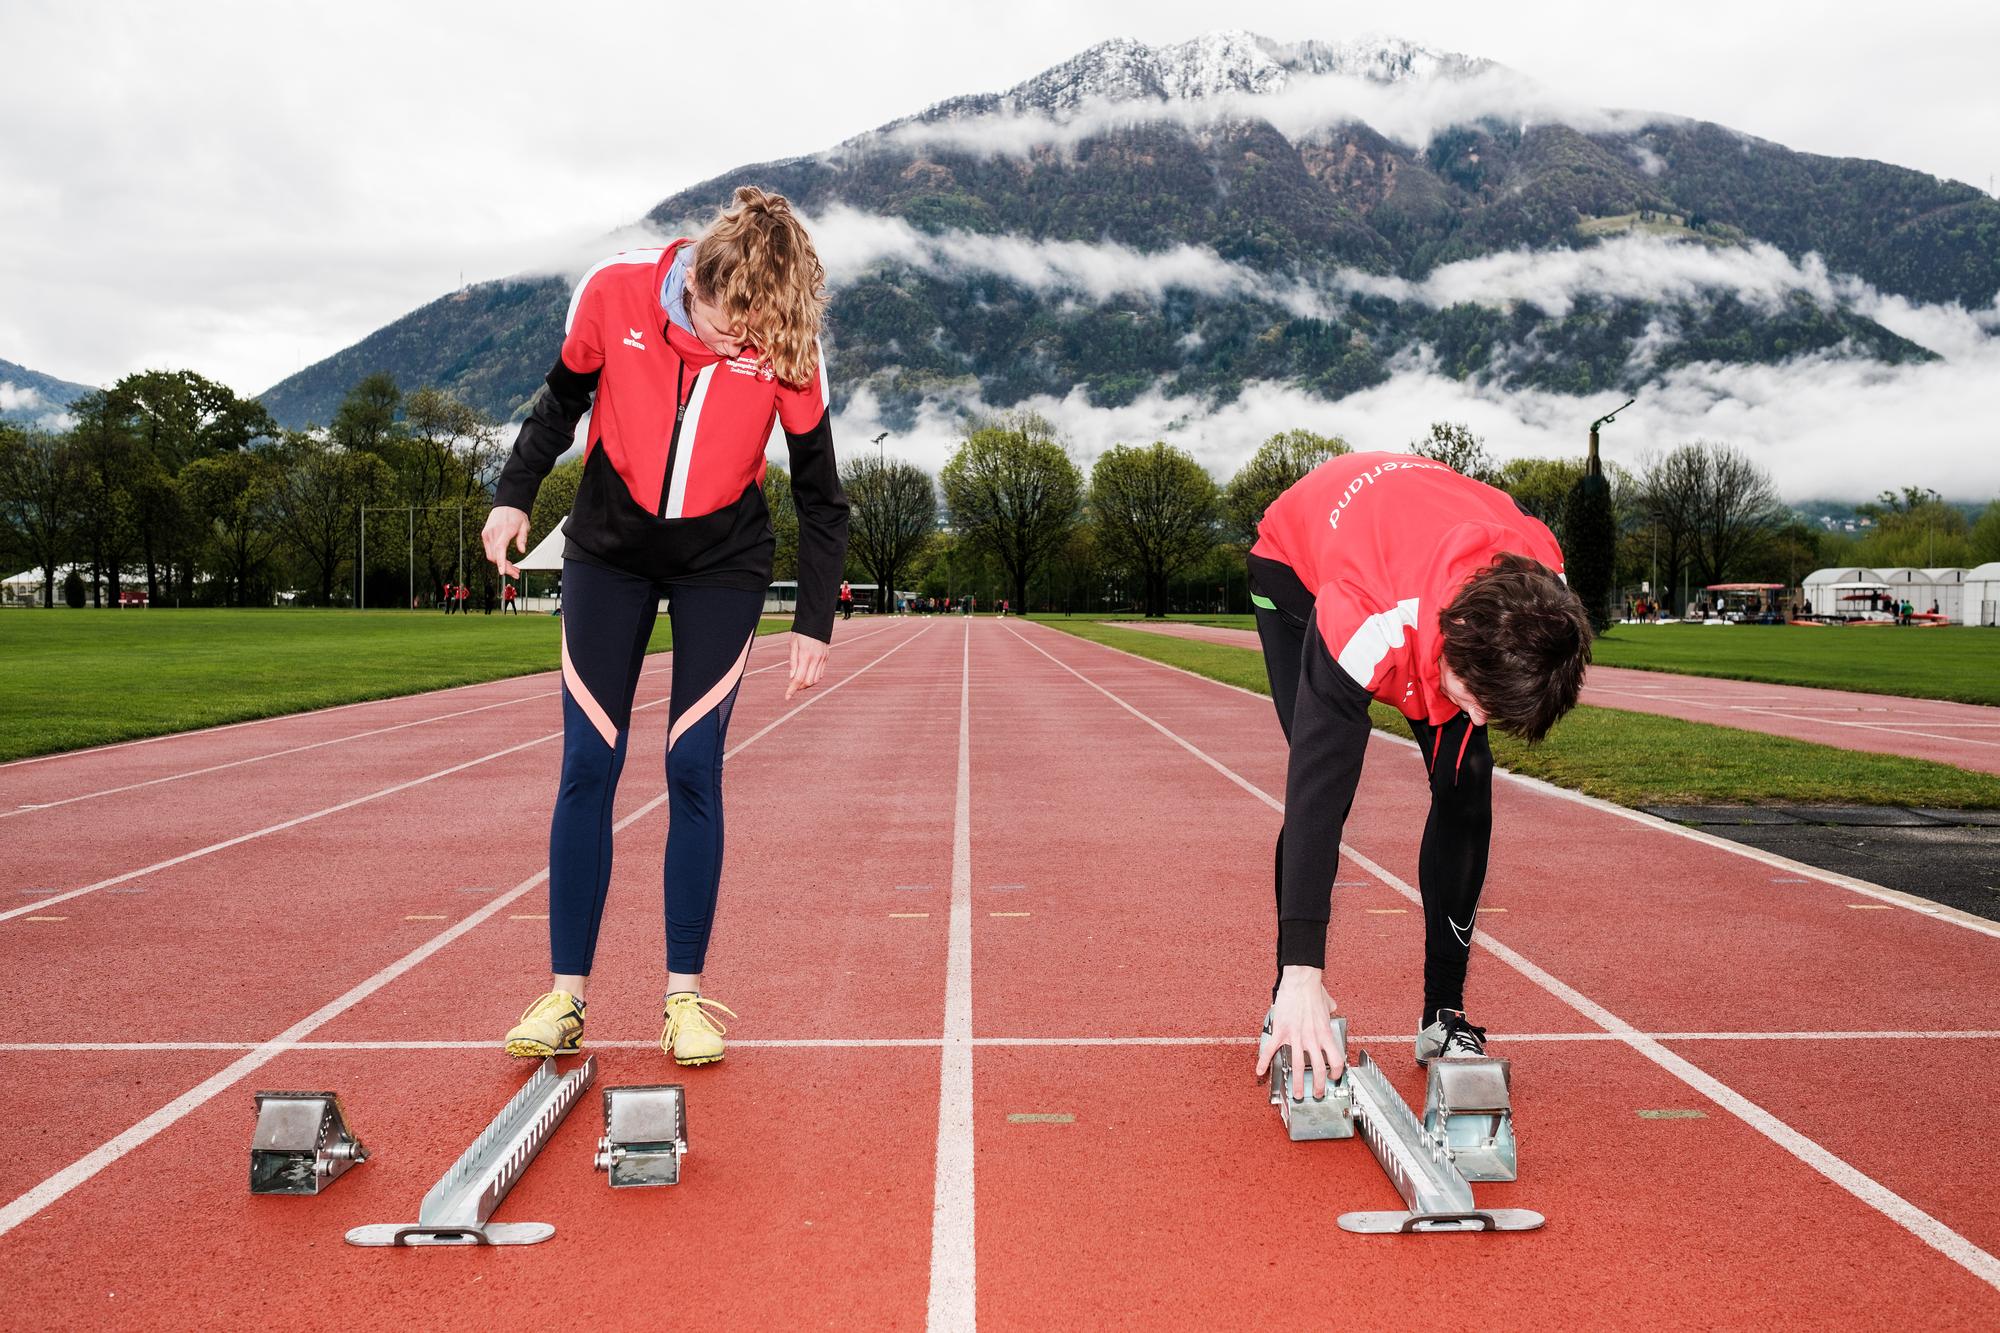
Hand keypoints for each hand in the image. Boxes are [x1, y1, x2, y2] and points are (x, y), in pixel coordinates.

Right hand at [482, 506, 531, 577]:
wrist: (506, 504)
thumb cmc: (516, 514)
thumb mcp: (525, 525)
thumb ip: (522, 539)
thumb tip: (522, 550)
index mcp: (504, 530)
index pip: (500, 548)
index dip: (501, 562)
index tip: (502, 571)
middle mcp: (493, 532)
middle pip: (495, 556)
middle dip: (504, 567)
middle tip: (515, 573)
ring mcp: (487, 534)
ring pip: (491, 555)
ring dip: (500, 564)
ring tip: (512, 568)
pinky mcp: (485, 535)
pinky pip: (489, 550)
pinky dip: (496, 557)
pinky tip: (504, 560)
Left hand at [786, 632, 828, 700]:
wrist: (816, 622)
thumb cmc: (801, 633)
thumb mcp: (793, 645)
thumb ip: (793, 662)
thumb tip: (792, 677)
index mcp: (805, 655)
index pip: (798, 678)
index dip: (792, 689)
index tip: (787, 697)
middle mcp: (816, 659)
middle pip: (808, 682)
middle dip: (800, 687)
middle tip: (792, 686)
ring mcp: (822, 659)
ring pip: (816, 680)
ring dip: (807, 683)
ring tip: (799, 681)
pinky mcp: (826, 658)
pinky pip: (821, 673)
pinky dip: (814, 678)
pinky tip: (807, 675)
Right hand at [1254, 965, 1343, 1099]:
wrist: (1300, 981)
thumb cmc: (1313, 990)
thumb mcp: (1328, 1003)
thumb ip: (1331, 1009)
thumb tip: (1333, 1007)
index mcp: (1325, 1034)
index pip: (1335, 1060)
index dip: (1336, 1072)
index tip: (1333, 1077)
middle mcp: (1312, 1039)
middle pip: (1317, 1069)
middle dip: (1317, 1086)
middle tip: (1316, 1094)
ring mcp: (1295, 1036)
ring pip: (1296, 1066)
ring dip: (1297, 1083)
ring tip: (1297, 1093)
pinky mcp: (1281, 1031)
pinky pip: (1271, 1050)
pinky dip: (1263, 1062)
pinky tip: (1259, 1071)